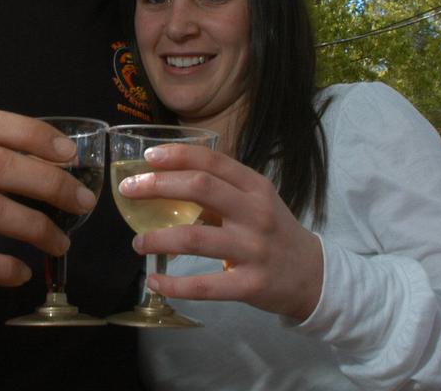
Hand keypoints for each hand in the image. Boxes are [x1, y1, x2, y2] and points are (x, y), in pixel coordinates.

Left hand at [116, 142, 323, 321]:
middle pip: (200, 188)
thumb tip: (167, 177)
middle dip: (157, 186)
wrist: (312, 275)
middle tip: (128, 190)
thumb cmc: (273, 231)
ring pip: (195, 238)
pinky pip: (204, 286)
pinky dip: (174, 285)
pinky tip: (155, 282)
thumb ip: (222, 189)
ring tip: (137, 243)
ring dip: (157, 239)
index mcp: (256, 187)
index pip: (213, 161)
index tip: (148, 156)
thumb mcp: (257, 201)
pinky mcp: (250, 285)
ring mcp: (253, 250)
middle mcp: (255, 214)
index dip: (177, 155)